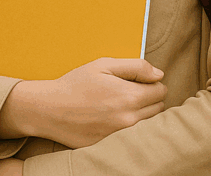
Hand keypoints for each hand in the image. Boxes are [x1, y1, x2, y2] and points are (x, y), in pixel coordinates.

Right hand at [22, 57, 166, 148]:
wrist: (49, 109)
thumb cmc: (75, 84)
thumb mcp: (103, 64)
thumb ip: (136, 66)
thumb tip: (159, 74)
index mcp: (130, 97)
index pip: (161, 91)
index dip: (151, 82)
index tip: (137, 80)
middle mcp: (129, 119)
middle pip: (158, 108)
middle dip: (148, 97)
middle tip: (127, 90)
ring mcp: (120, 135)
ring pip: (147, 123)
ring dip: (140, 112)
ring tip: (118, 103)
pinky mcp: (111, 145)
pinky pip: (130, 135)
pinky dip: (125, 126)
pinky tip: (108, 117)